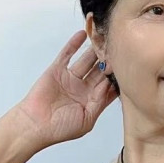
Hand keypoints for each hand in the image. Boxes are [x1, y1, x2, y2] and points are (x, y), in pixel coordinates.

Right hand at [15, 30, 117, 147]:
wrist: (36, 125)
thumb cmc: (60, 128)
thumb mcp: (87, 119)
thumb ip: (100, 103)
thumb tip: (112, 87)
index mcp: (92, 100)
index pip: (109, 85)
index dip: (117, 77)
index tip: (127, 67)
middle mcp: (83, 88)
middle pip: (100, 70)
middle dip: (109, 61)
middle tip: (119, 49)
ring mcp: (71, 78)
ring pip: (86, 60)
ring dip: (95, 50)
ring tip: (104, 38)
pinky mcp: (57, 70)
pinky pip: (67, 54)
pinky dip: (74, 44)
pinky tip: (83, 34)